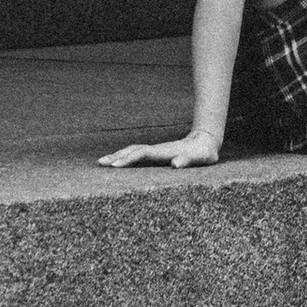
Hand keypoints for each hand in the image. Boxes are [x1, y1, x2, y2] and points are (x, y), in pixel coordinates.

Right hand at [101, 132, 222, 168]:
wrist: (206, 140)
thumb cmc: (204, 153)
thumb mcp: (200, 158)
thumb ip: (189, 160)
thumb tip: (176, 165)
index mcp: (165, 152)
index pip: (143, 154)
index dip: (129, 159)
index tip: (115, 165)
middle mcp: (157, 150)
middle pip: (133, 150)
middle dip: (116, 156)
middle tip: (100, 164)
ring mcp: (156, 151)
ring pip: (133, 150)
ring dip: (118, 155)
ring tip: (102, 162)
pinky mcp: (156, 154)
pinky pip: (136, 153)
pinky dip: (124, 156)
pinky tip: (117, 161)